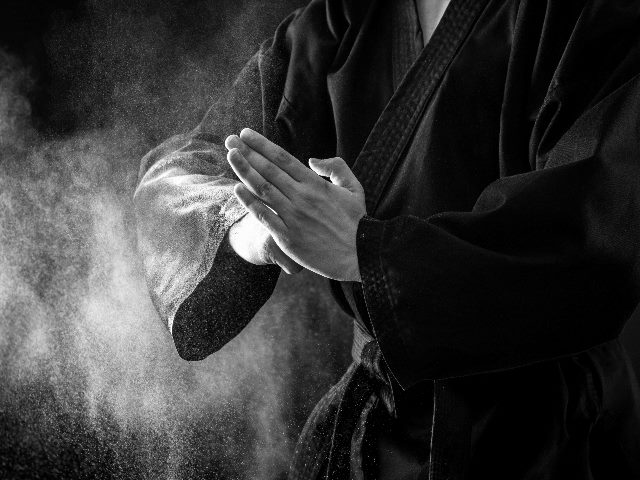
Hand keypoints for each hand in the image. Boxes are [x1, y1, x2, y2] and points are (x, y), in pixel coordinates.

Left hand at [224, 128, 365, 280]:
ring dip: (244, 171)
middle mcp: (302, 197)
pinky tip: (237, 189)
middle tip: (230, 140)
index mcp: (316, 184)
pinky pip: (264, 216)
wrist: (360, 255)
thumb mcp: (355, 188)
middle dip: (247, 153)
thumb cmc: (357, 222)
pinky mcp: (288, 237)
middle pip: (268, 170)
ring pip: (263, 189)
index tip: (246, 134)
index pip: (283, 158)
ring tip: (230, 156)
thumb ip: (336, 168)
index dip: (262, 145)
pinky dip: (250, 202)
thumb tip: (312, 159)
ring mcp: (293, 217)